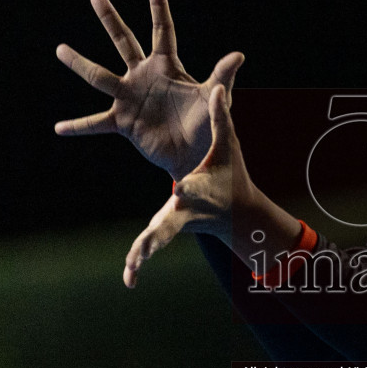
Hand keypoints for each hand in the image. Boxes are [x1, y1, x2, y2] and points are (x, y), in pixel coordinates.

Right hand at [54, 0, 244, 179]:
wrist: (195, 152)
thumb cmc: (206, 122)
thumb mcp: (214, 97)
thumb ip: (222, 76)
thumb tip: (238, 55)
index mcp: (166, 66)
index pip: (163, 31)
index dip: (159, 8)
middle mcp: (144, 77)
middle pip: (124, 42)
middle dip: (110, 19)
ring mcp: (130, 98)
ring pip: (100, 77)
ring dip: (80, 63)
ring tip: (60, 48)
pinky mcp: (123, 122)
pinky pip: (96, 123)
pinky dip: (78, 127)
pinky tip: (58, 128)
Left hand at [123, 84, 254, 287]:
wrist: (236, 212)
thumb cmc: (230, 174)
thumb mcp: (229, 146)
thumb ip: (220, 117)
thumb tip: (218, 87)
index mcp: (200, 189)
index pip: (193, 188)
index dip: (187, 188)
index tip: (181, 189)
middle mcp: (187, 210)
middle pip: (171, 224)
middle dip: (158, 236)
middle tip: (145, 251)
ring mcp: (177, 223)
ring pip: (157, 240)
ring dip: (143, 255)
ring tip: (132, 272)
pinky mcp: (168, 230)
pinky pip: (150, 246)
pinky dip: (139, 262)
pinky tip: (130, 280)